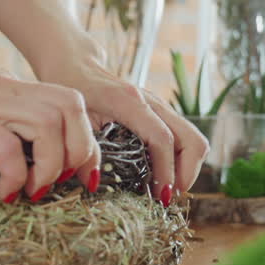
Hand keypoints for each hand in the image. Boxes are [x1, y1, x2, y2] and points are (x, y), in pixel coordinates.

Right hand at [0, 53, 101, 202]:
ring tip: (33, 192)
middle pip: (71, 106)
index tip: (77, 175)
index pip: (67, 101)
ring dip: (50, 165)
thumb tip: (9, 154)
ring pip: (48, 123)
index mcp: (3, 84)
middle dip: (80, 150)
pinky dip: (15, 174)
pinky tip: (3, 194)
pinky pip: (6, 145)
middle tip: (65, 185)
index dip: (84, 139)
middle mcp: (1, 86)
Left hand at [35, 52, 209, 204]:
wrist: (76, 67)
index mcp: (129, 101)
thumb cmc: (71, 92)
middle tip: (165, 197)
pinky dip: (179, 161)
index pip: (162, 139)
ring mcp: (160, 106)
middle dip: (186, 174)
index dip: (165, 171)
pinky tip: (159, 176)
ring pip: (193, 140)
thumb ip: (85, 145)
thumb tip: (95, 182)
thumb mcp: (74, 118)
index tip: (159, 197)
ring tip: (163, 190)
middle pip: (193, 140)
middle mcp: (152, 102)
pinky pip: (183, 139)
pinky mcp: (160, 113)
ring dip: (186, 170)